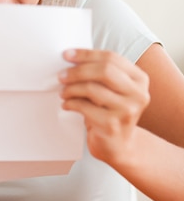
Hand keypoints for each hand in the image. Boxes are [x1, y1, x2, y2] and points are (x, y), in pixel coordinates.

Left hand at [58, 49, 149, 164]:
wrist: (119, 146)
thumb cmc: (110, 112)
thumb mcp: (112, 89)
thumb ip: (100, 73)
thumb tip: (70, 58)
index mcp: (139, 79)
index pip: (111, 58)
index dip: (86, 54)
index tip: (66, 55)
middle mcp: (138, 94)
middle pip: (104, 70)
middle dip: (78, 70)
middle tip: (61, 75)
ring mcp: (127, 111)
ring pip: (92, 88)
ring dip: (71, 88)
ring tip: (63, 92)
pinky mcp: (112, 125)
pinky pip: (85, 107)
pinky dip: (71, 103)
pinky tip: (67, 104)